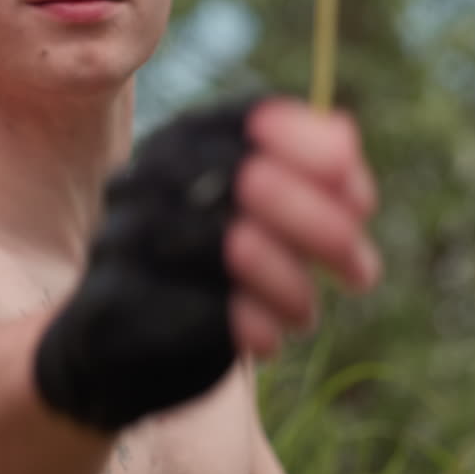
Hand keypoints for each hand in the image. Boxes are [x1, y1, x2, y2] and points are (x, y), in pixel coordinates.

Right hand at [32, 96, 379, 433]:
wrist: (110, 353)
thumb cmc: (204, 276)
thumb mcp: (259, 223)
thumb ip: (303, 180)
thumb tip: (346, 135)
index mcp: (182, 143)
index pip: (250, 120)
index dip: (317, 154)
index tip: (364, 200)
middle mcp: (143, 179)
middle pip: (242, 177)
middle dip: (316, 221)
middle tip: (363, 268)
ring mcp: (118, 241)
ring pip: (222, 243)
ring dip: (286, 281)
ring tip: (307, 314)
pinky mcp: (110, 307)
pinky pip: (192, 307)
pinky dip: (246, 323)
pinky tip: (270, 339)